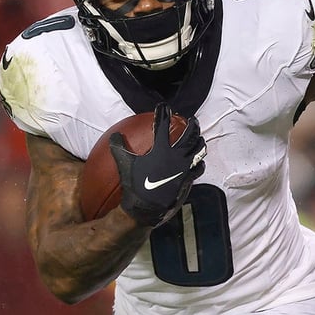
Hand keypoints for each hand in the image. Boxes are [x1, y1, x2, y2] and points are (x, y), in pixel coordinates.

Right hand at [110, 103, 205, 226]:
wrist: (146, 207)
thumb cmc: (135, 185)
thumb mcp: (124, 164)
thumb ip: (118, 147)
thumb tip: (115, 134)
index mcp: (160, 149)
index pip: (163, 125)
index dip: (163, 113)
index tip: (163, 106)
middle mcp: (175, 155)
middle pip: (189, 135)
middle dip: (192, 125)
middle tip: (192, 120)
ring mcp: (184, 167)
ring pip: (198, 149)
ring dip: (199, 141)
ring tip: (200, 136)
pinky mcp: (188, 179)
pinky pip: (198, 167)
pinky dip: (199, 162)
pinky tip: (199, 162)